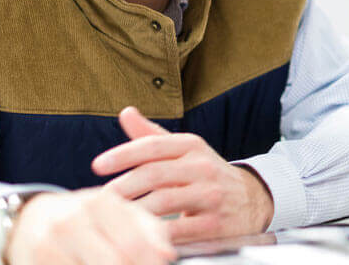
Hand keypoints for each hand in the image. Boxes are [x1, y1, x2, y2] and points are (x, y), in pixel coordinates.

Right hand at [5, 188, 174, 264]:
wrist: (31, 221)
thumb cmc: (87, 219)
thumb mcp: (119, 214)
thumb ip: (149, 230)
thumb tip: (167, 255)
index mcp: (100, 203)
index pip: (135, 243)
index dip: (152, 263)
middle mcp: (72, 220)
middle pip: (115, 262)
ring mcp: (48, 243)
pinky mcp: (34, 261)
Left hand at [93, 106, 274, 242]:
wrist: (251, 201)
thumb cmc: (206, 175)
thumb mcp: (185, 151)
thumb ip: (152, 136)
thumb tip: (126, 113)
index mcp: (192, 145)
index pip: (153, 145)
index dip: (122, 154)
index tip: (97, 166)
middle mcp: (204, 166)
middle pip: (154, 174)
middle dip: (121, 188)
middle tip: (97, 200)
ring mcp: (211, 195)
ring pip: (163, 202)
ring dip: (132, 212)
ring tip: (110, 219)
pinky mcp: (215, 223)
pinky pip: (177, 229)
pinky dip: (154, 234)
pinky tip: (137, 235)